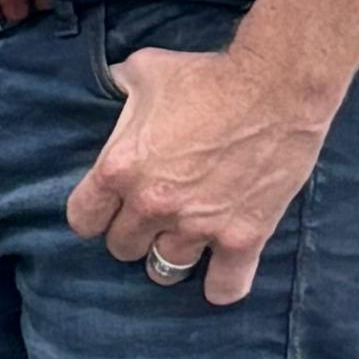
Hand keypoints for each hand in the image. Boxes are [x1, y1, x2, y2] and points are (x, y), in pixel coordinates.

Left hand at [64, 45, 335, 310]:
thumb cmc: (208, 75)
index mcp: (120, 169)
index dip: (95, 215)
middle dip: (133, 233)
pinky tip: (221, 276)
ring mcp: (198, 227)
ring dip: (171, 255)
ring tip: (183, 241)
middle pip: (122, 248)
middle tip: (152, 218)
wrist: (275, 87)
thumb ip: (121, 87)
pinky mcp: (242, 238)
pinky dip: (222, 286)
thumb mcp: (146, 71)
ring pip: (166, 269)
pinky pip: (225, 287)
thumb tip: (111, 83)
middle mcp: (152, 205)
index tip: (107, 209)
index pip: (82, 220)